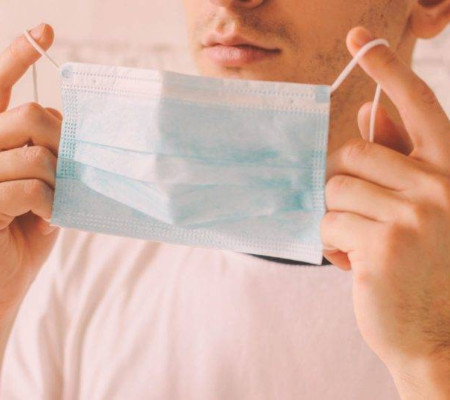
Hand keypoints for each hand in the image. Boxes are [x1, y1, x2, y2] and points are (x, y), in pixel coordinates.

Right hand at [0, 23, 60, 323]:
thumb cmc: (17, 244)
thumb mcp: (39, 198)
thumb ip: (47, 165)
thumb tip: (71, 137)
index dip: (17, 56)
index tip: (47, 29)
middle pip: (30, 115)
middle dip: (62, 138)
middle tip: (69, 166)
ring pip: (33, 148)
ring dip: (60, 177)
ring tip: (59, 200)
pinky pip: (30, 185)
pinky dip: (51, 202)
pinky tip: (48, 218)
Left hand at [321, 27, 449, 396]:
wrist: (441, 336)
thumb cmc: (427, 269)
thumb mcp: (423, 209)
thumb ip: (400, 159)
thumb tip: (372, 114)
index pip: (419, 106)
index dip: (388, 69)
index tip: (361, 39)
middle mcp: (442, 186)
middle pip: (353, 152)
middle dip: (345, 184)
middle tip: (362, 217)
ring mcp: (415, 215)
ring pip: (334, 188)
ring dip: (337, 218)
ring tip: (361, 245)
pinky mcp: (383, 245)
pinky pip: (326, 223)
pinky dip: (329, 244)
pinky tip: (354, 265)